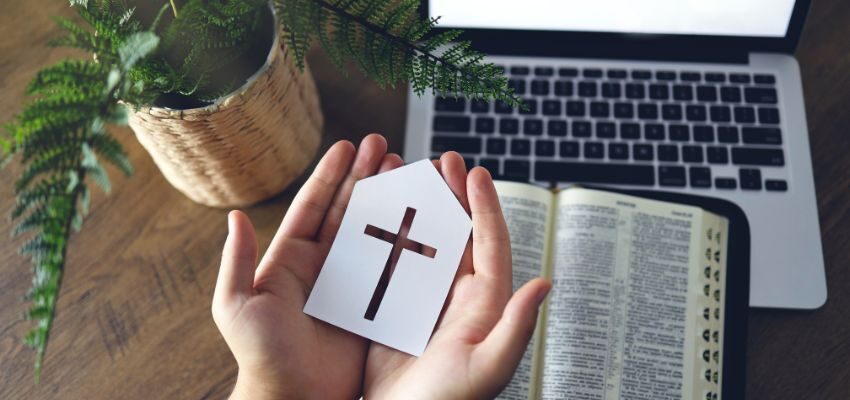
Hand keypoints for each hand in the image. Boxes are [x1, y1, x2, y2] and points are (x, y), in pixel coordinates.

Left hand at [212, 134, 404, 398]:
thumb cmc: (260, 356)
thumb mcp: (237, 307)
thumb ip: (238, 263)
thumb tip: (234, 216)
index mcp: (292, 260)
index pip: (314, 206)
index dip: (330, 175)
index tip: (346, 145)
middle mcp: (323, 266)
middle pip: (348, 211)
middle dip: (365, 177)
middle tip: (385, 147)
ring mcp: (351, 284)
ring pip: (373, 233)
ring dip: (389, 202)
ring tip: (407, 172)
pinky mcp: (373, 305)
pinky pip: (393, 268)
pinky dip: (408, 243)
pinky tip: (423, 221)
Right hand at [363, 152, 551, 398]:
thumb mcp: (489, 368)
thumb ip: (516, 327)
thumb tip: (544, 282)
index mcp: (485, 304)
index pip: (490, 243)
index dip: (484, 206)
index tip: (476, 172)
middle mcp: (458, 297)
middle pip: (459, 233)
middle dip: (453, 195)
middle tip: (443, 161)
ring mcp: (426, 301)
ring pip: (427, 243)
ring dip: (420, 209)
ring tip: (410, 178)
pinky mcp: (396, 310)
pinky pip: (395, 265)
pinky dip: (388, 237)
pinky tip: (377, 216)